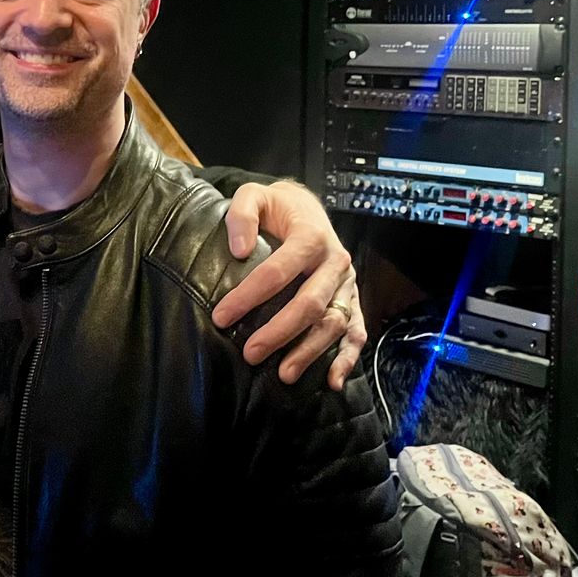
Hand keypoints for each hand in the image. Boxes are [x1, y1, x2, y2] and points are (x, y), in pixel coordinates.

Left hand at [211, 180, 364, 390]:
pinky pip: (356, 331)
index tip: (221, 317)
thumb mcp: (254, 195)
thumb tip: (239, 250)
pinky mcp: (353, 298)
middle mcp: (335, 261)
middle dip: (279, 332)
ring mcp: (348, 283)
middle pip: (309, 303)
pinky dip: (348, 358)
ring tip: (284, 375)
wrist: (307, 207)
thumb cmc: (276, 206)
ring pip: (334, 323)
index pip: (277, 271)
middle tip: (250, 354)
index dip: (248, 296)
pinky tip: (332, 381)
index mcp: (311, 236)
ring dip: (310, 352)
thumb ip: (242, 213)